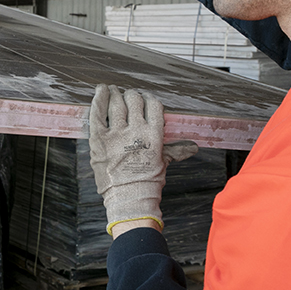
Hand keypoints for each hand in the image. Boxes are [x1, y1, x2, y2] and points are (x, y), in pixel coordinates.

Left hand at [88, 84, 197, 234]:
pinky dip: (98, 98)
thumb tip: (194, 147)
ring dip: (115, 94)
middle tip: (128, 96)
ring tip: (113, 90)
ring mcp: (116, 134)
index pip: (153, 105)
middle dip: (131, 96)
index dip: (148, 98)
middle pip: (134, 101)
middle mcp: (136, 131)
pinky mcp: (98, 138)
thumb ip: (176, 150)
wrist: (129, 199)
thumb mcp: (163, 163)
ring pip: (116, 103)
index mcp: (153, 135)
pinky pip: (97, 112)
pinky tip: (101, 90)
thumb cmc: (147, 183)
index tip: (144, 98)